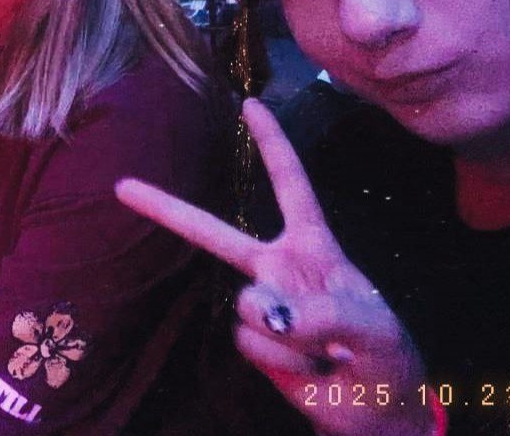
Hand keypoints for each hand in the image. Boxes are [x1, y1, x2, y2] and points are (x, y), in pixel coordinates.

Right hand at [116, 100, 432, 435]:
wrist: (377, 413)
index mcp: (315, 247)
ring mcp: (262, 306)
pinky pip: (250, 341)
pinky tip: (309, 368)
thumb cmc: (387, 358)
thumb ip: (325, 313)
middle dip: (166, 209)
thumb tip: (265, 311)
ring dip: (289, 334)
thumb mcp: (374, 328)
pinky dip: (282, 359)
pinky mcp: (253, 343)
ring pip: (247, 304)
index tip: (250, 104)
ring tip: (326, 352)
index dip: (273, 143)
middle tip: (122, 187)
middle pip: (216, 233)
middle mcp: (279, 268)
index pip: (292, 185)